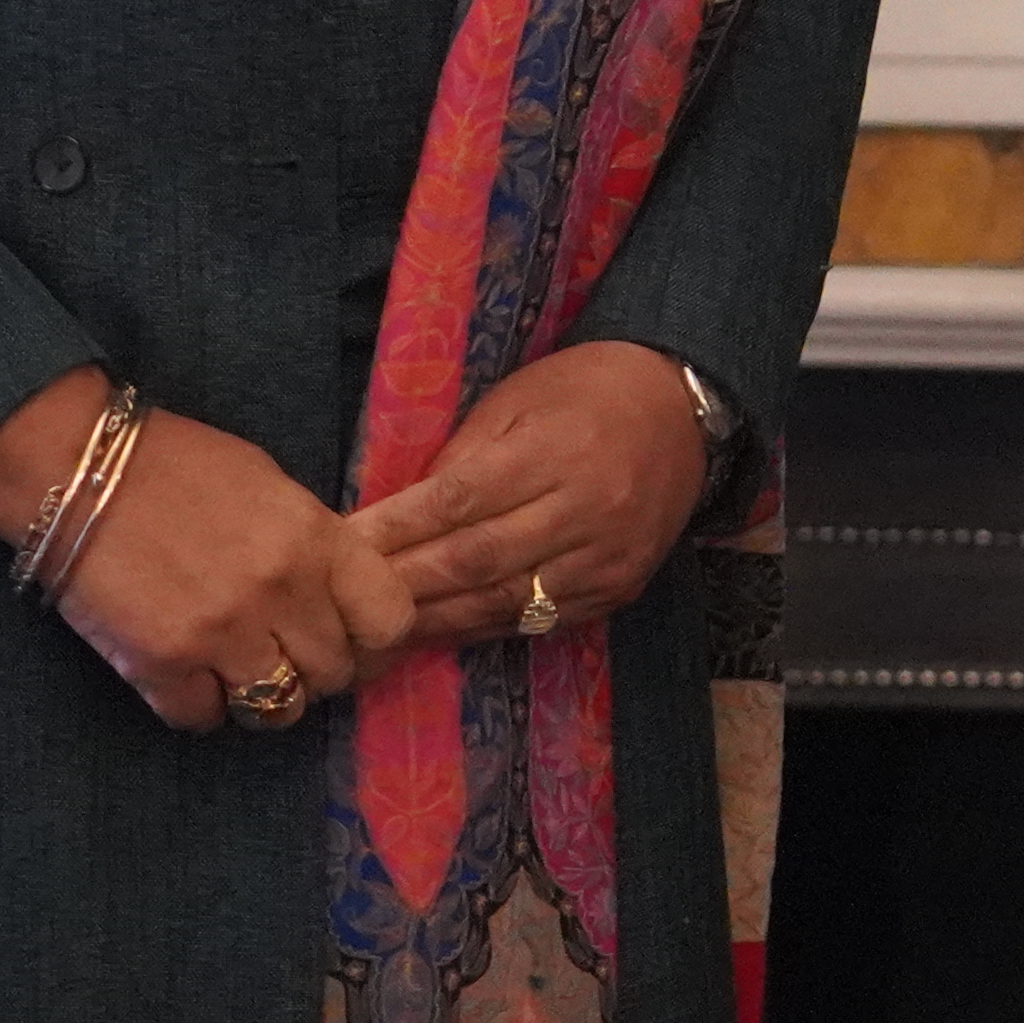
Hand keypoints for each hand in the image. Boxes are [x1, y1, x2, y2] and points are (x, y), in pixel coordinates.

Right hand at [0, 371, 415, 735]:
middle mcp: (280, 591)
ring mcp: (221, 632)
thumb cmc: (182, 467)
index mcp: (318, 539)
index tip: (354, 639)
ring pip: (278, 709)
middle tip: (288, 655)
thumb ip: (316, 548)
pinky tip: (189, 676)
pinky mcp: (158, 664)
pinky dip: (201, 706)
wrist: (78, 467)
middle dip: (317, 671)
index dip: (376, 640)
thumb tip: (343, 602)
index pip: (390, 621)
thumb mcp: (276, 490)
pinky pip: (204, 718)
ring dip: (264, 697)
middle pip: (334, 673)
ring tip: (241, 671)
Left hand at [351, 340, 720, 664]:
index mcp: (555, 450)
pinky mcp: (619, 589)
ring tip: (374, 629)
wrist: (684, 408)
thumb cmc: (587, 391)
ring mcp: (606, 557)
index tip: (341, 547)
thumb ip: (460, 457)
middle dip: (402, 583)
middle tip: (339, 599)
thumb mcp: (517, 399)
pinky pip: (538, 620)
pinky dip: (482, 628)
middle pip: (476, 560)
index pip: (459, 501)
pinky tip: (439, 631)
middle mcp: (586, 509)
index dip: (396, 530)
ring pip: (503, 601)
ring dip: (433, 619)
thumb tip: (394, 515)